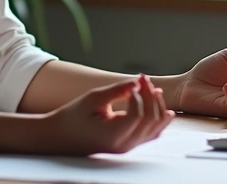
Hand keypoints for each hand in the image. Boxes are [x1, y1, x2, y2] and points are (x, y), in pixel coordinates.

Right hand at [39, 74, 174, 154]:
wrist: (63, 136)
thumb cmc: (75, 115)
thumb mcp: (93, 98)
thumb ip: (116, 90)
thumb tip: (137, 81)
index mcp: (112, 135)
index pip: (138, 115)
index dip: (140, 95)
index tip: (134, 81)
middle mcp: (124, 144)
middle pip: (150, 120)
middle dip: (151, 96)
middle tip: (143, 78)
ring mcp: (128, 147)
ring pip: (155, 128)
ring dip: (158, 106)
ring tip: (154, 88)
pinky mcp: (130, 145)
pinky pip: (151, 134)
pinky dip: (158, 120)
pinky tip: (163, 108)